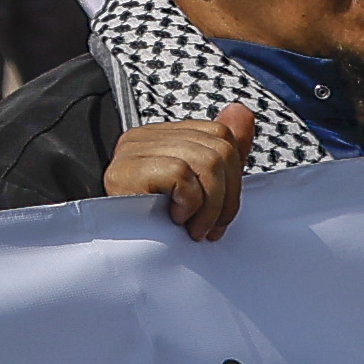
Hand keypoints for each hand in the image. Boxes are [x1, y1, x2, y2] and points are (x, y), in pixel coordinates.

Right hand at [106, 107, 253, 239]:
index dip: (235, 176)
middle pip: (219, 148)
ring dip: (210, 206)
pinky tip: (174, 218)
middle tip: (212, 227)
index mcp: (163, 136)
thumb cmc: (159, 224)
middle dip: (226, 197)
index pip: (220, 134)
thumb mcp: (201, 189)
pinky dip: (189, 203)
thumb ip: (224, 152)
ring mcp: (134, 150)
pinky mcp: (128, 170)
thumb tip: (243, 111)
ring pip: (206, 161)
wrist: (120, 252)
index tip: (222, 214)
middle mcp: (145, 136)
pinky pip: (182, 174)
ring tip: (195, 229)